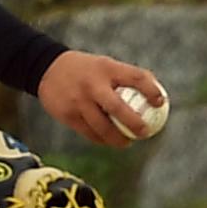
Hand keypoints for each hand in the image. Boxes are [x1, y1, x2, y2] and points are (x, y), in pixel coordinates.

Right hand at [36, 52, 166, 148]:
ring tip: (127, 142)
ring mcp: (79, 101)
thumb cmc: (86, 69)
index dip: (151, 91)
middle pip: (118, 109)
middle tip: (145, 132)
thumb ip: (127, 77)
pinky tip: (109, 141)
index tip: (160, 103)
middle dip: (135, 124)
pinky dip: (101, 139)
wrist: (46, 69)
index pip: (136, 78)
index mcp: (106, 68)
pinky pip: (89, 133)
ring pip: (103, 128)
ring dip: (118, 139)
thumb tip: (156, 92)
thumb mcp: (105, 65)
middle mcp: (92, 85)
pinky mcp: (68, 115)